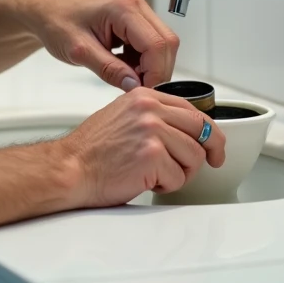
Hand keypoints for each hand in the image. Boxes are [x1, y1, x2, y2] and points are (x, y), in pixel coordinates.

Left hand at [14, 0, 178, 90]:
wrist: (46, 12)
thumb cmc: (56, 23)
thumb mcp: (79, 52)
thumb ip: (108, 69)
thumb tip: (134, 87)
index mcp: (123, 8)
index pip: (157, 44)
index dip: (156, 73)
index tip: (145, 92)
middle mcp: (135, 5)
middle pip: (166, 43)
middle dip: (156, 70)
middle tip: (136, 88)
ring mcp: (137, 11)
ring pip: (162, 44)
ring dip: (149, 66)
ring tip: (125, 77)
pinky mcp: (134, 20)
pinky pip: (150, 44)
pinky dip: (142, 61)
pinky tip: (123, 67)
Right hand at [53, 88, 226, 207]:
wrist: (70, 168)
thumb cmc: (92, 150)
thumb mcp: (123, 116)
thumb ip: (153, 115)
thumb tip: (185, 128)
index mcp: (144, 96)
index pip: (192, 110)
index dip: (208, 131)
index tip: (213, 144)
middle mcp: (150, 109)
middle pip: (201, 130)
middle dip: (208, 152)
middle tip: (210, 163)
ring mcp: (153, 131)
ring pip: (194, 156)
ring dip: (180, 172)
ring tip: (157, 174)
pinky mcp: (153, 156)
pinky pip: (179, 177)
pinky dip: (166, 186)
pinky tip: (146, 181)